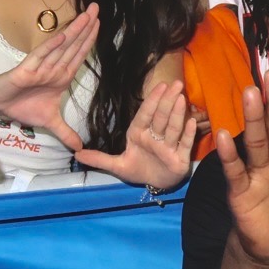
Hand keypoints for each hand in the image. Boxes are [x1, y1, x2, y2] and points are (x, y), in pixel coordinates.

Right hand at [0, 5, 100, 152]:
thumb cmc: (21, 105)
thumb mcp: (49, 122)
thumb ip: (65, 132)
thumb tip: (79, 148)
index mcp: (61, 76)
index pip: (79, 55)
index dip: (90, 40)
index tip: (101, 24)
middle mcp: (53, 68)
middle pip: (73, 45)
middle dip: (86, 27)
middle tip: (98, 8)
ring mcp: (40, 67)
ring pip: (60, 47)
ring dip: (73, 31)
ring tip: (86, 15)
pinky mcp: (25, 71)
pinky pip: (39, 57)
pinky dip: (51, 47)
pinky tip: (62, 35)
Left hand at [74, 80, 197, 190]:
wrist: (155, 184)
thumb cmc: (138, 169)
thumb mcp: (117, 166)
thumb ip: (99, 159)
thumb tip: (76, 155)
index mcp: (139, 134)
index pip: (145, 115)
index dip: (151, 101)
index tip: (159, 85)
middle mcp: (155, 137)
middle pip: (161, 117)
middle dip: (167, 101)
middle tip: (175, 83)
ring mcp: (169, 146)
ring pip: (173, 128)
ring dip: (177, 114)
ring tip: (181, 98)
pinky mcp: (180, 158)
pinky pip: (184, 144)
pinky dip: (188, 134)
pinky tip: (191, 122)